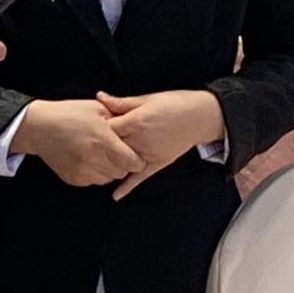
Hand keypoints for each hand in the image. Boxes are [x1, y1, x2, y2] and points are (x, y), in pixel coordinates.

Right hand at [12, 100, 142, 186]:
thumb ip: (119, 119)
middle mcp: (94, 159)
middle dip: (123, 163)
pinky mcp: (75, 179)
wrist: (39, 127)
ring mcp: (83, 172)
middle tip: (116, 150)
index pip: (133, 163)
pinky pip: (94, 181)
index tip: (134, 151)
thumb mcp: (97, 109)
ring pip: (109, 178)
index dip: (137, 158)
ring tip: (101, 153)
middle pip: (122, 172)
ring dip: (110, 169)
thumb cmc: (69, 114)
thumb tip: (137, 127)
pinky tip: (89, 158)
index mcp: (103, 141)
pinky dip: (96, 172)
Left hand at [97, 90, 225, 200]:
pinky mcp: (158, 163)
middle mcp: (141, 139)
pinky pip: (140, 178)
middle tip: (92, 144)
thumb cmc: (175, 103)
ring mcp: (149, 153)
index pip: (107, 128)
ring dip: (111, 163)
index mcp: (137, 121)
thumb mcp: (147, 98)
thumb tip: (100, 97)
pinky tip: (115, 195)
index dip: (97, 127)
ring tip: (99, 161)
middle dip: (102, 146)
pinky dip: (127, 187)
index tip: (91, 126)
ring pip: (123, 163)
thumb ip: (122, 103)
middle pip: (112, 147)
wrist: (201, 116)